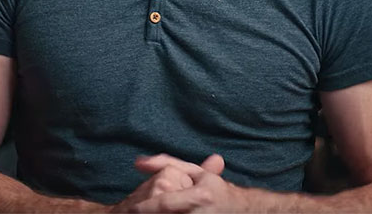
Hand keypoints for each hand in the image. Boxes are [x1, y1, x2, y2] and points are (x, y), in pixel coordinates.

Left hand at [109, 153, 224, 212]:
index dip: (145, 207)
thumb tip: (138, 162)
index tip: (132, 209)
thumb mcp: (194, 173)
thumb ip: (165, 164)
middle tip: (133, 212)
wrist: (239, 211)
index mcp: (200, 197)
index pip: (165, 203)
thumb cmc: (213, 191)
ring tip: (146, 213)